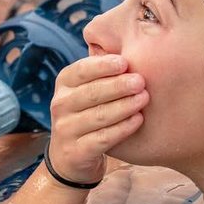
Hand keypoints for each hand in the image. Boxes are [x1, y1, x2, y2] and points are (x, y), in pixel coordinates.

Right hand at [47, 54, 147, 184]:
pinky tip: (138, 120)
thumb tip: (132, 47)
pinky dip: (122, 129)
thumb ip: (102, 73)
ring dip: (123, 106)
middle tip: (141, 81)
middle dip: (118, 86)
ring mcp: (66, 130)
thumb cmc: (87, 113)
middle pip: (91, 93)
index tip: (125, 62)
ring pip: (98, 116)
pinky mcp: (76, 152)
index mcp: (64, 84)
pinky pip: (102, 138)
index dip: (102, 66)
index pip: (80, 70)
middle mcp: (60, 105)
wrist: (70, 156)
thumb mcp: (86, 90)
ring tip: (144, 98)